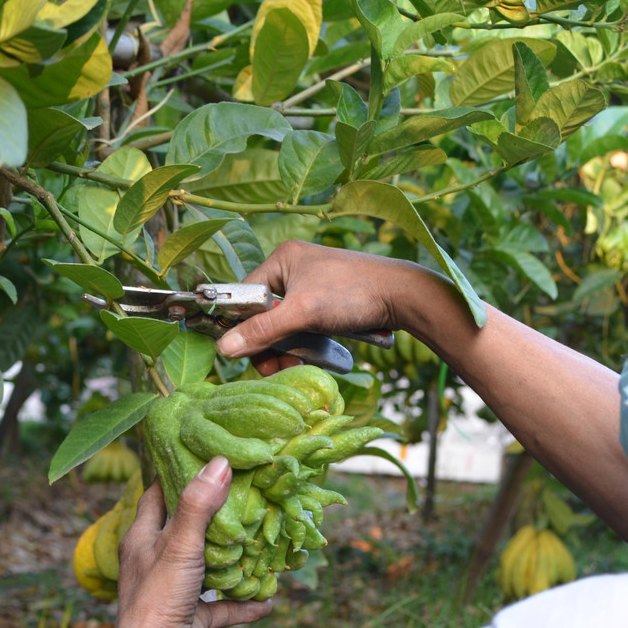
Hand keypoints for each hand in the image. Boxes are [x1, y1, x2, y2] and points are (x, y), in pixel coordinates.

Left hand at [115, 457, 272, 627]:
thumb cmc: (159, 594)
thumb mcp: (180, 542)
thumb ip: (199, 504)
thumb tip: (220, 462)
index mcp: (141, 539)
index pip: (156, 497)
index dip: (174, 477)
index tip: (201, 459)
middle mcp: (153, 562)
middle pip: (183, 530)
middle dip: (210, 517)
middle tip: (240, 497)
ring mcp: (171, 591)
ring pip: (204, 568)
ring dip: (229, 562)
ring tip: (257, 545)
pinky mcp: (189, 617)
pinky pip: (220, 606)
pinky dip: (241, 604)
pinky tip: (266, 601)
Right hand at [216, 241, 429, 371]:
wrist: (403, 296)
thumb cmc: (352, 294)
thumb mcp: (303, 313)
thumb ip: (262, 331)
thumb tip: (224, 349)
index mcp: (282, 259)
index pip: (246, 296)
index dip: (243, 326)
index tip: (247, 354)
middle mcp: (293, 268)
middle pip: (263, 314)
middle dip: (268, 344)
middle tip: (275, 369)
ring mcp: (311, 286)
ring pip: (283, 325)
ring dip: (286, 349)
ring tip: (293, 368)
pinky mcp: (326, 303)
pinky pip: (302, 327)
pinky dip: (303, 345)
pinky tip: (308, 360)